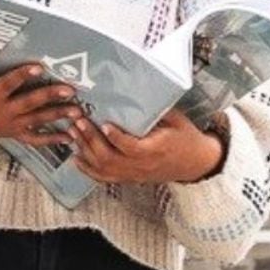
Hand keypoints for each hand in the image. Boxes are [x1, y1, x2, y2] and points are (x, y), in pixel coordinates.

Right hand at [0, 59, 81, 156]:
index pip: (7, 85)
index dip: (22, 75)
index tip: (38, 67)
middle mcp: (0, 112)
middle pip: (29, 103)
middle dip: (50, 96)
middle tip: (70, 90)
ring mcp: (6, 125)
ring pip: (36, 120)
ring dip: (57, 116)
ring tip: (77, 112)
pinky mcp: (8, 133)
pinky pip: (32, 138)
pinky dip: (50, 139)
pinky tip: (68, 138)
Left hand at [68, 110, 226, 185]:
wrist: (197, 163)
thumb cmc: (186, 138)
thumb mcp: (177, 120)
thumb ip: (159, 110)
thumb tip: (139, 91)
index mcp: (155, 150)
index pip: (132, 148)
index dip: (116, 137)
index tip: (103, 123)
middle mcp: (142, 166)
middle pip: (111, 158)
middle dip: (91, 140)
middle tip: (78, 122)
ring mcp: (134, 175)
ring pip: (105, 169)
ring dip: (85, 152)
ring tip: (72, 133)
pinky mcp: (130, 178)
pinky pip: (105, 178)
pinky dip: (88, 170)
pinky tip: (76, 157)